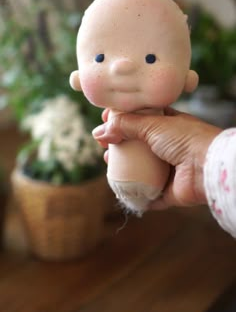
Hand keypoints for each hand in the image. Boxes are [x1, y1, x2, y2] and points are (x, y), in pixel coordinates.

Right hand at [92, 109, 221, 209]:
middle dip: (118, 144)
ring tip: (108, 163)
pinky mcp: (168, 190)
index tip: (105, 121)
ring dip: (122, 167)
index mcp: (168, 124)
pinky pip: (148, 192)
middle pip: (137, 144)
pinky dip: (135, 192)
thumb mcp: (152, 124)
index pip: (140, 118)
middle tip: (103, 144)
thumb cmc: (185, 139)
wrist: (207, 167)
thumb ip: (126, 124)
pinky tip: (119, 187)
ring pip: (140, 168)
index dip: (122, 119)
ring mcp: (168, 168)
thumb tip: (101, 131)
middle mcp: (168, 145)